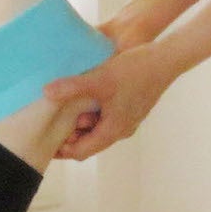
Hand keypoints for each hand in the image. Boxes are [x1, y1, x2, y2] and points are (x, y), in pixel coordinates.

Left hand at [42, 42, 178, 161]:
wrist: (165, 60)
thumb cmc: (135, 71)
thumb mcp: (100, 78)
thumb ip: (72, 87)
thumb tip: (46, 92)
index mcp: (113, 130)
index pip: (81, 152)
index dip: (62, 150)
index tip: (44, 141)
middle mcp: (121, 130)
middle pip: (88, 143)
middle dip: (69, 136)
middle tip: (49, 121)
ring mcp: (127, 120)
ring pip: (97, 130)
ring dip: (80, 123)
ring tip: (63, 107)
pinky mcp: (129, 109)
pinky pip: (105, 119)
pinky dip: (91, 114)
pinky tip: (82, 97)